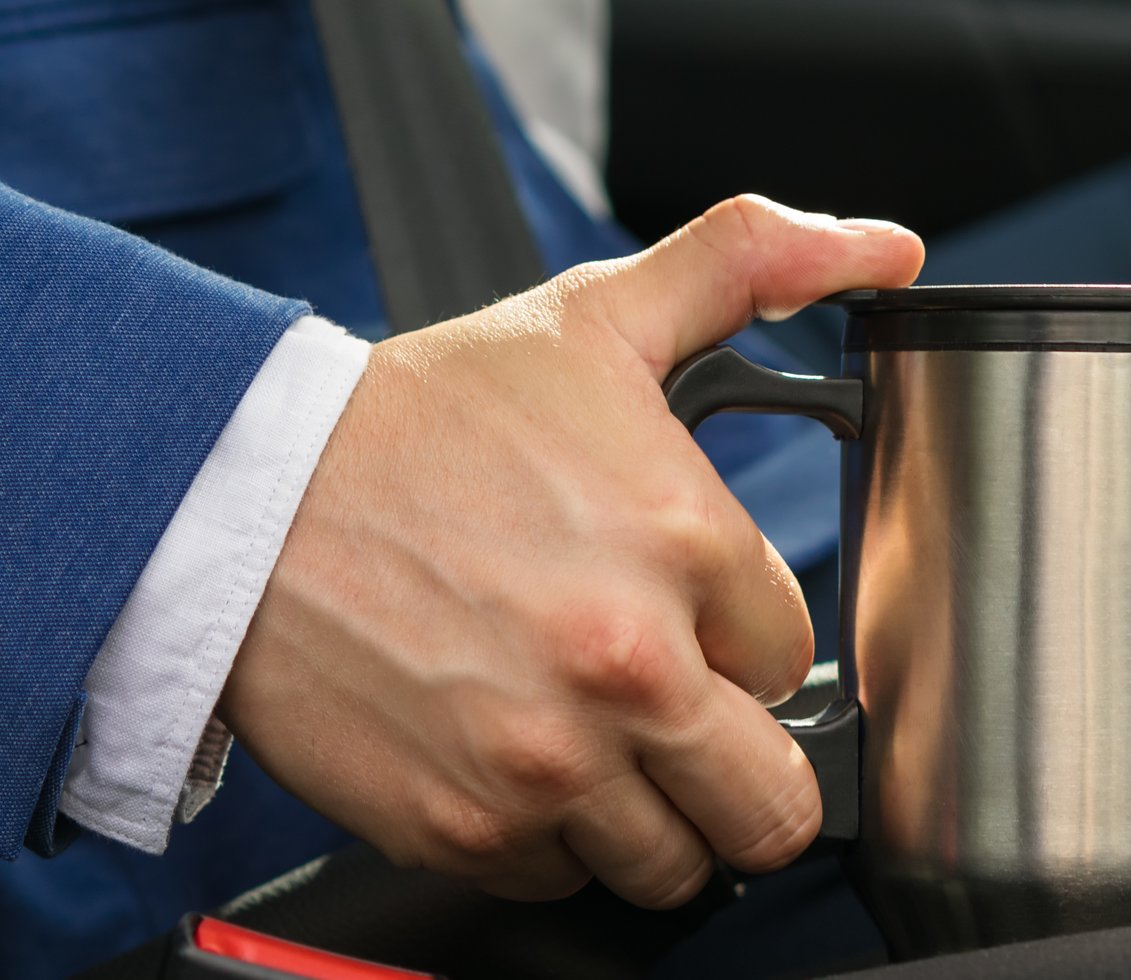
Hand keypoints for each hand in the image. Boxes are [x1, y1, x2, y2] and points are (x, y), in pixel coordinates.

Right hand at [219, 195, 923, 907]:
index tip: (687, 619)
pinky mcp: (468, 827)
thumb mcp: (595, 317)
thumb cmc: (420, 416)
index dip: (737, 637)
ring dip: (647, 812)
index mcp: (682, 543)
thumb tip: (884, 249)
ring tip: (584, 733)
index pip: (792, 656)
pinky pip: (560, 881)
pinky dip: (545, 838)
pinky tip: (507, 752)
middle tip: (674, 714)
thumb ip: (752, 262)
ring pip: (676, 864)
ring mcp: (550, 762)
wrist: (246, 496)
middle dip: (736, 763)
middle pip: (770, 805)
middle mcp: (630, 666)